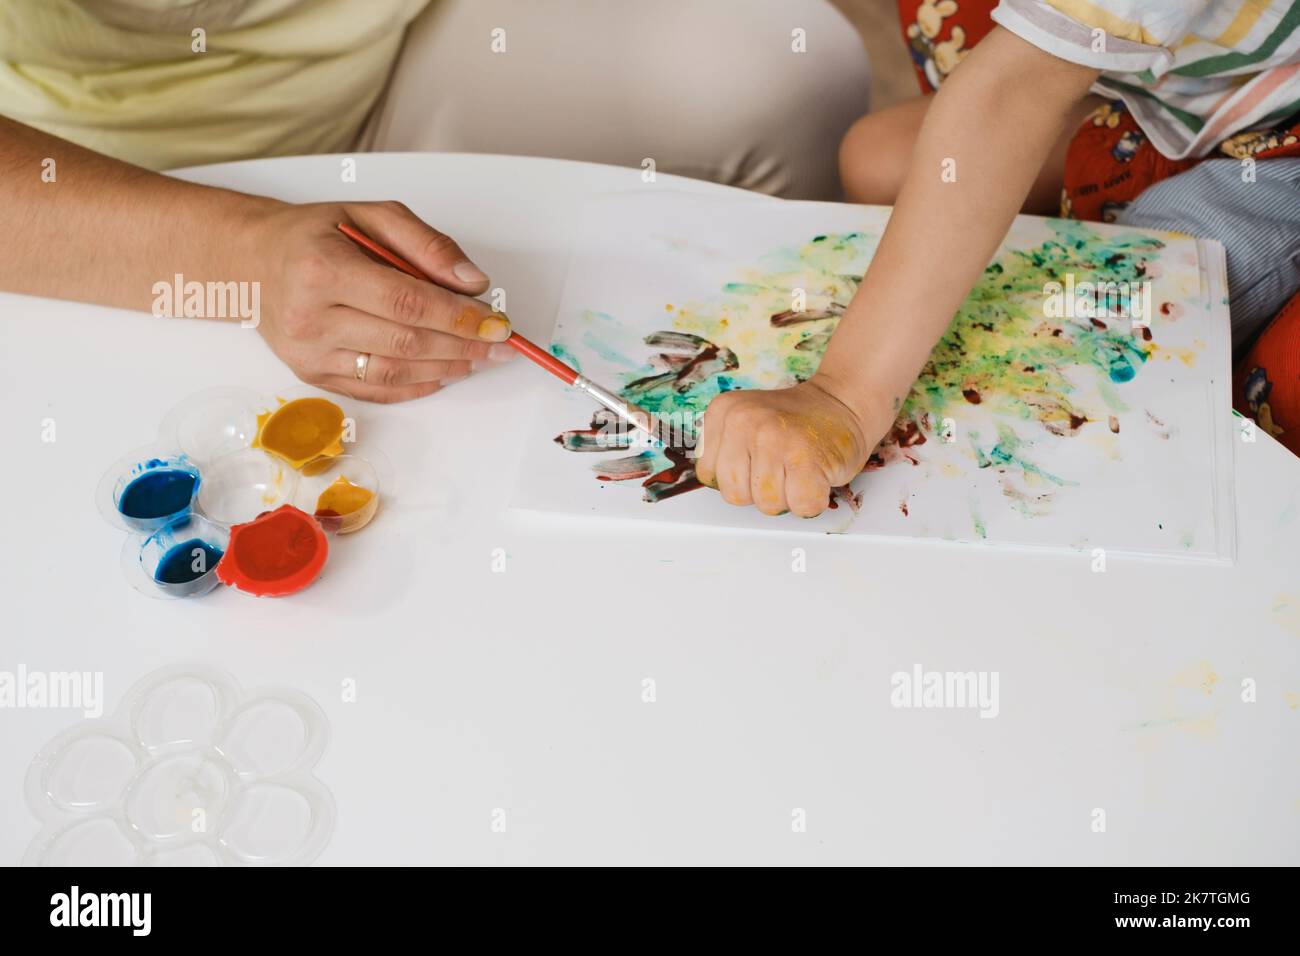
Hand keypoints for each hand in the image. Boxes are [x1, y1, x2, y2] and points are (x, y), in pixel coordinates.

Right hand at [246, 200, 515, 402]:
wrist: (251, 264)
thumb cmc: (313, 236)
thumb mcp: (369, 215)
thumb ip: (426, 244)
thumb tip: (474, 283)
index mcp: (323, 268)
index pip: (408, 302)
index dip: (460, 317)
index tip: (497, 322)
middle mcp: (310, 316)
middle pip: (406, 341)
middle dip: (463, 345)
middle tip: (499, 344)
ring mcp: (309, 353)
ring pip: (394, 371)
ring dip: (446, 367)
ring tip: (478, 357)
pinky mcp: (312, 376)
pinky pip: (376, 389)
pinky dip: (418, 384)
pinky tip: (445, 372)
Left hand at [695, 376, 888, 516]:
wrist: (843, 403)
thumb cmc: (795, 424)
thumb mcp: (743, 423)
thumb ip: (722, 451)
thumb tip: (715, 485)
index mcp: (723, 412)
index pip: (709, 475)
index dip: (738, 477)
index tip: (759, 459)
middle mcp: (743, 421)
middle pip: (735, 494)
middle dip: (759, 491)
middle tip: (781, 467)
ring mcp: (774, 439)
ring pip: (766, 504)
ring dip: (788, 496)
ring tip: (799, 469)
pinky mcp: (806, 460)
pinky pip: (800, 506)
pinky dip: (812, 501)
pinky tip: (816, 476)